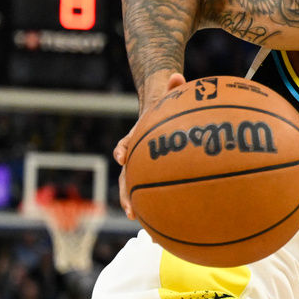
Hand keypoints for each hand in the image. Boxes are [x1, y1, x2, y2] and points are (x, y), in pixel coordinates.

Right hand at [114, 71, 185, 217]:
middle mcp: (136, 154)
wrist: (160, 115)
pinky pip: (152, 191)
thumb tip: (177, 75)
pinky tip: (163, 223)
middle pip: (126, 174)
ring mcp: (142, 166)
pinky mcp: (153, 174)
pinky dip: (154, 205)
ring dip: (133, 203)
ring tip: (136, 220)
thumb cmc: (167, 107)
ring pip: (134, 187)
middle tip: (129, 207)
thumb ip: (172, 87)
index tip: (121, 157)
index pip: (126, 143)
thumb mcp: (169, 96)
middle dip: (126, 191)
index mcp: (138, 137)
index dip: (123, 149)